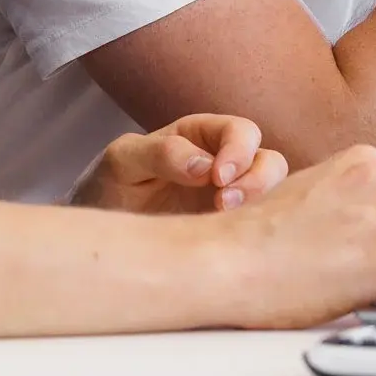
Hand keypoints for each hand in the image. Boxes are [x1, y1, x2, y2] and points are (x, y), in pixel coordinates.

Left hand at [69, 115, 287, 214]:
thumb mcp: (123, 161)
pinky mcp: (230, 233)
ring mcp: (231, 200)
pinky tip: (229, 244)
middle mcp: (224, 165)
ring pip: (273, 196)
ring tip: (225, 222)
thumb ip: (160, 153)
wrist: (101, 232)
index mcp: (200, 137)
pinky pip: (258, 229)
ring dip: (261, 207)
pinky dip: (254, 234)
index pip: (240, 131)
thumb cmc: (111, 186)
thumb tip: (204, 165)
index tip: (218, 176)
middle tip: (224, 204)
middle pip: (269, 161)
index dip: (238, 149)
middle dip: (258, 180)